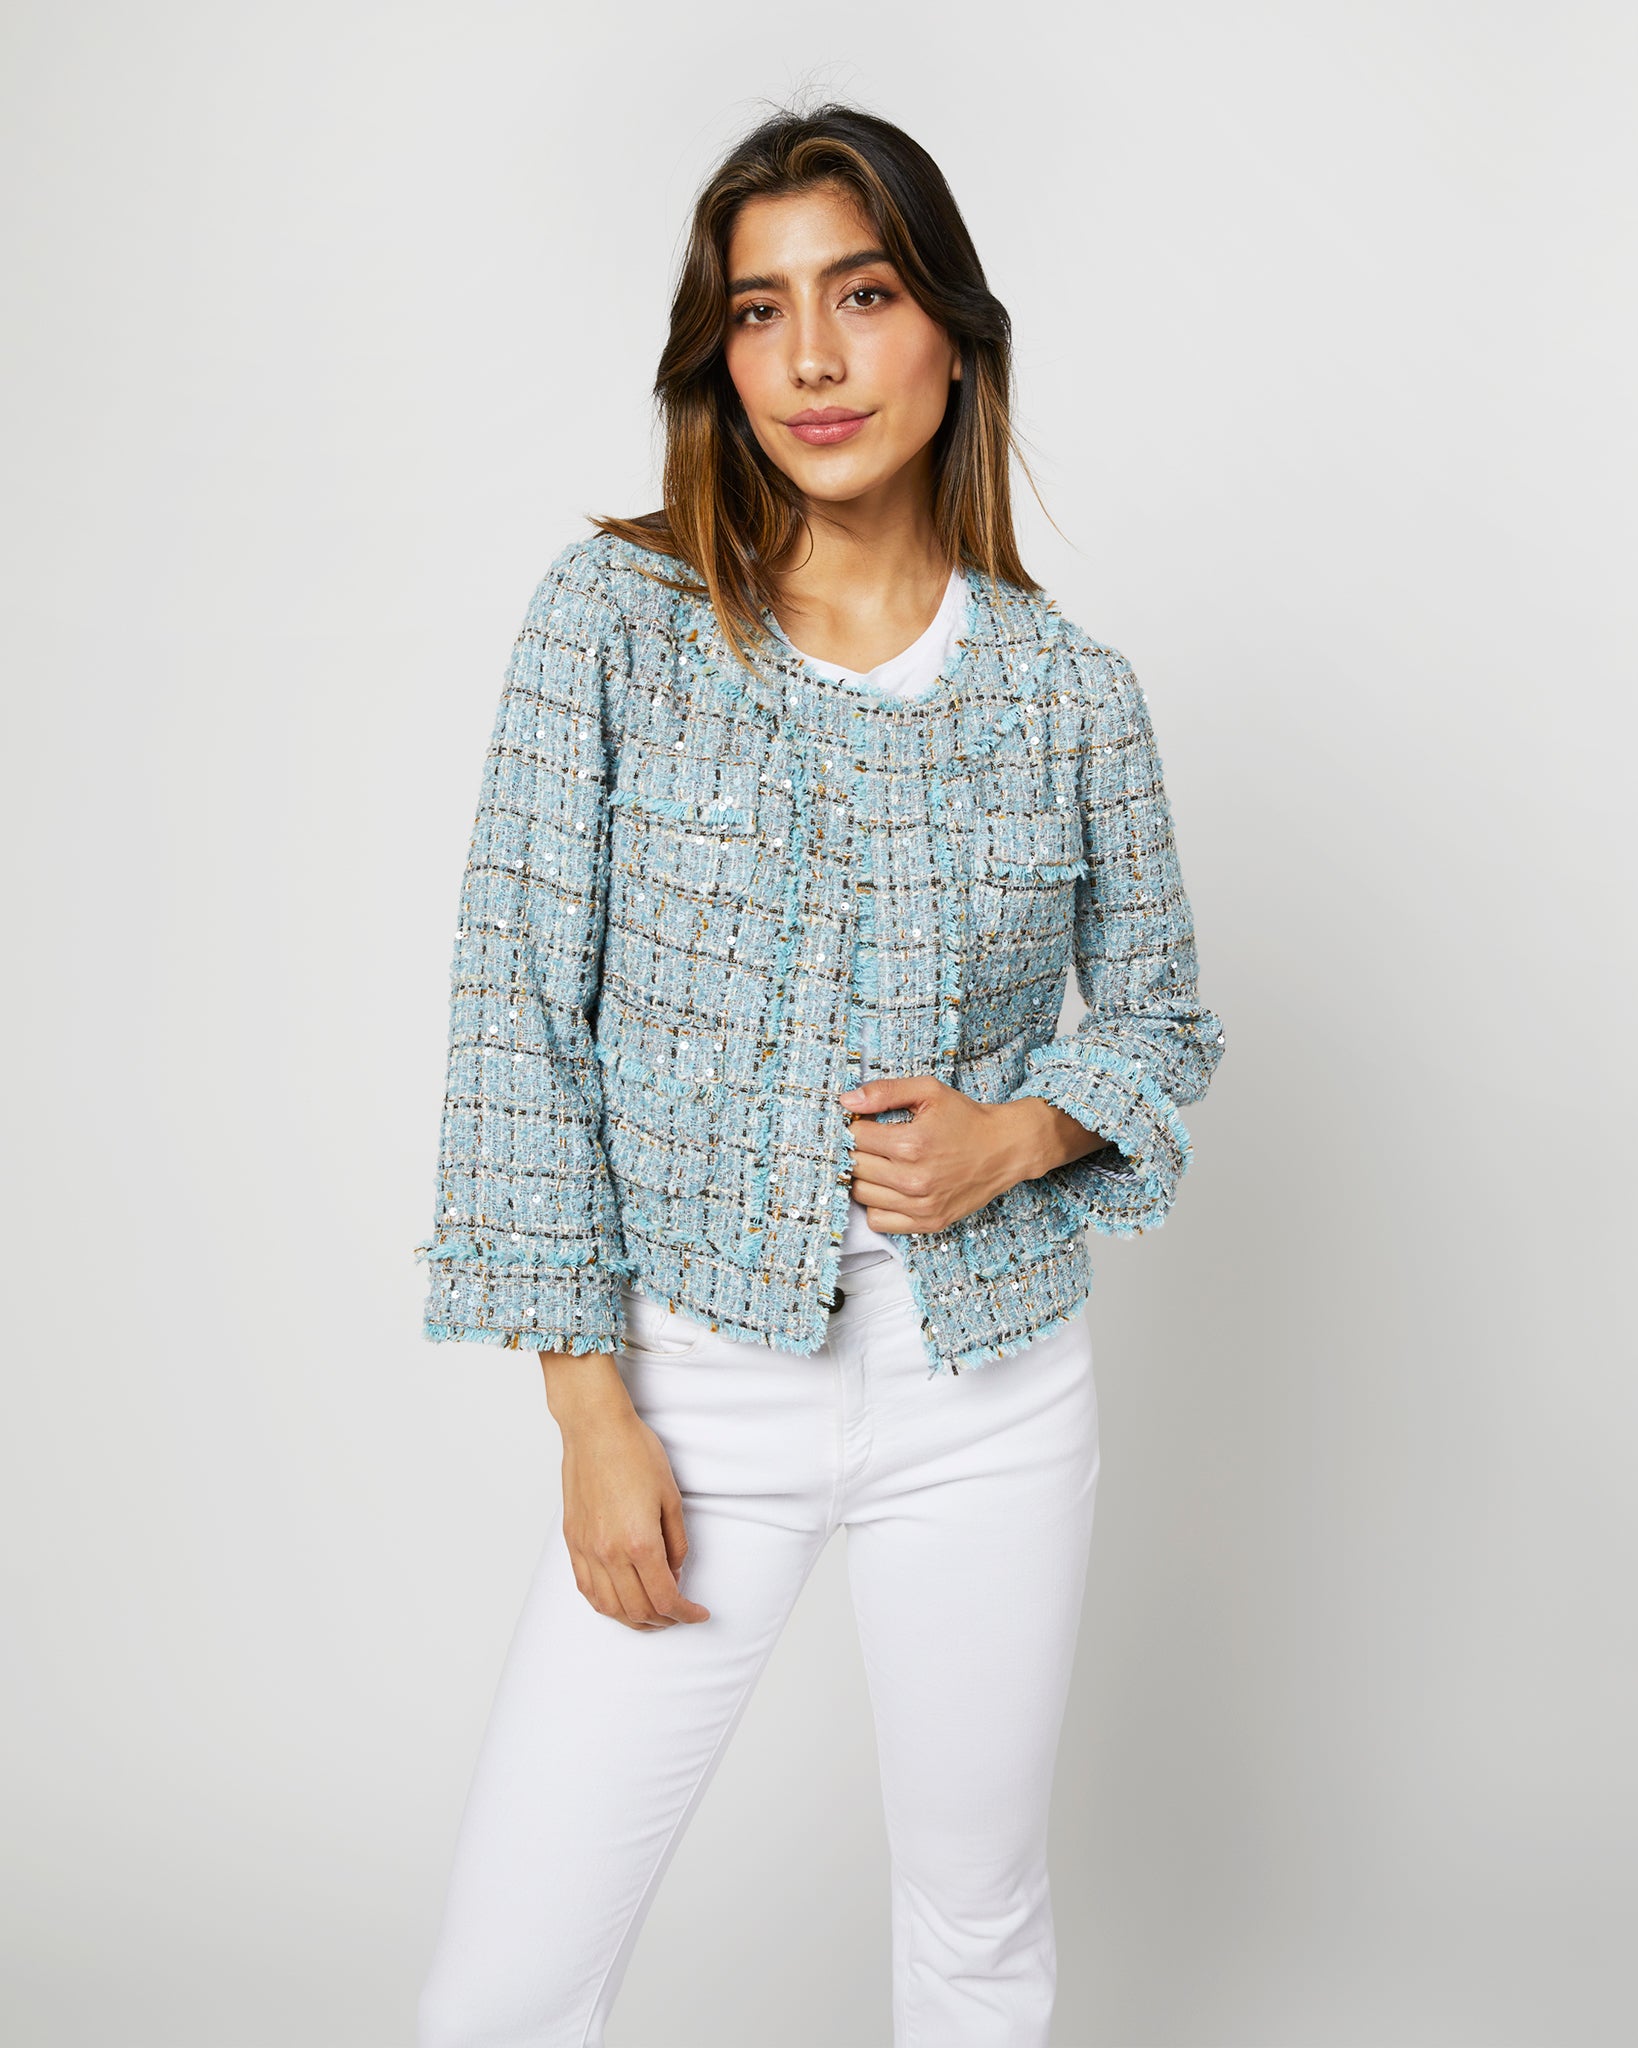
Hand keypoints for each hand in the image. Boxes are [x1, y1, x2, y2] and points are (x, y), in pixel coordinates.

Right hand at [541, 1353, 710, 1630]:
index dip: (686, 1614)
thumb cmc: (636, 1453)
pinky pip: (586, 1588)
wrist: (595, 1428)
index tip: (698, 1614)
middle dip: (664, 1620)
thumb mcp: (671, 1496)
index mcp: (639, 1542)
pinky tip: (619, 1601)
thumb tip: (675, 1572)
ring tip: (652, 1616)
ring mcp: (587, 1549)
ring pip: (608, 1607)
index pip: (665, 1598)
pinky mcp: (572, 1541)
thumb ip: (676, 1541)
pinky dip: (605, 1604)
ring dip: (633, 1619)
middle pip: (638, 1610)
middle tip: (680, 1614)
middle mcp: (609, 1553)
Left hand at [837, 1075, 1104, 1234]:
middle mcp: (914, 1179)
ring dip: (865, 1178)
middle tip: (873, 1143)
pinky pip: (879, 1221)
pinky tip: (890, 1188)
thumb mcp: (929, 1091)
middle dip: (858, 1151)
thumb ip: (885, 1092)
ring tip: (882, 1164)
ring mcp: (921, 1205)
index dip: (856, 1127)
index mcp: (912, 1143)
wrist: (1006, 1148)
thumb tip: (846, 1101)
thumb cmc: (966, 1118)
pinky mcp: (929, 1222)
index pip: (856, 1138)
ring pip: (862, 1195)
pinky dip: (878, 1205)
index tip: (866, 1124)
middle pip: (856, 1167)